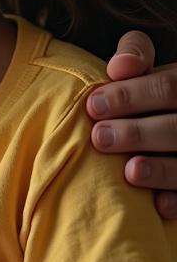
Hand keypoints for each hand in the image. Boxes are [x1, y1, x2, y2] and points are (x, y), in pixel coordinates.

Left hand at [86, 31, 176, 218]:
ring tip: (129, 172)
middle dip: (138, 133)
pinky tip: (158, 205)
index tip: (92, 106)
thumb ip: (134, 57)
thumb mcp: (150, 71)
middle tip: (99, 138)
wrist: (170, 118)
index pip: (169, 86)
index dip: (130, 95)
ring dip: (161, 169)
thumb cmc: (152, 96)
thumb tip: (119, 66)